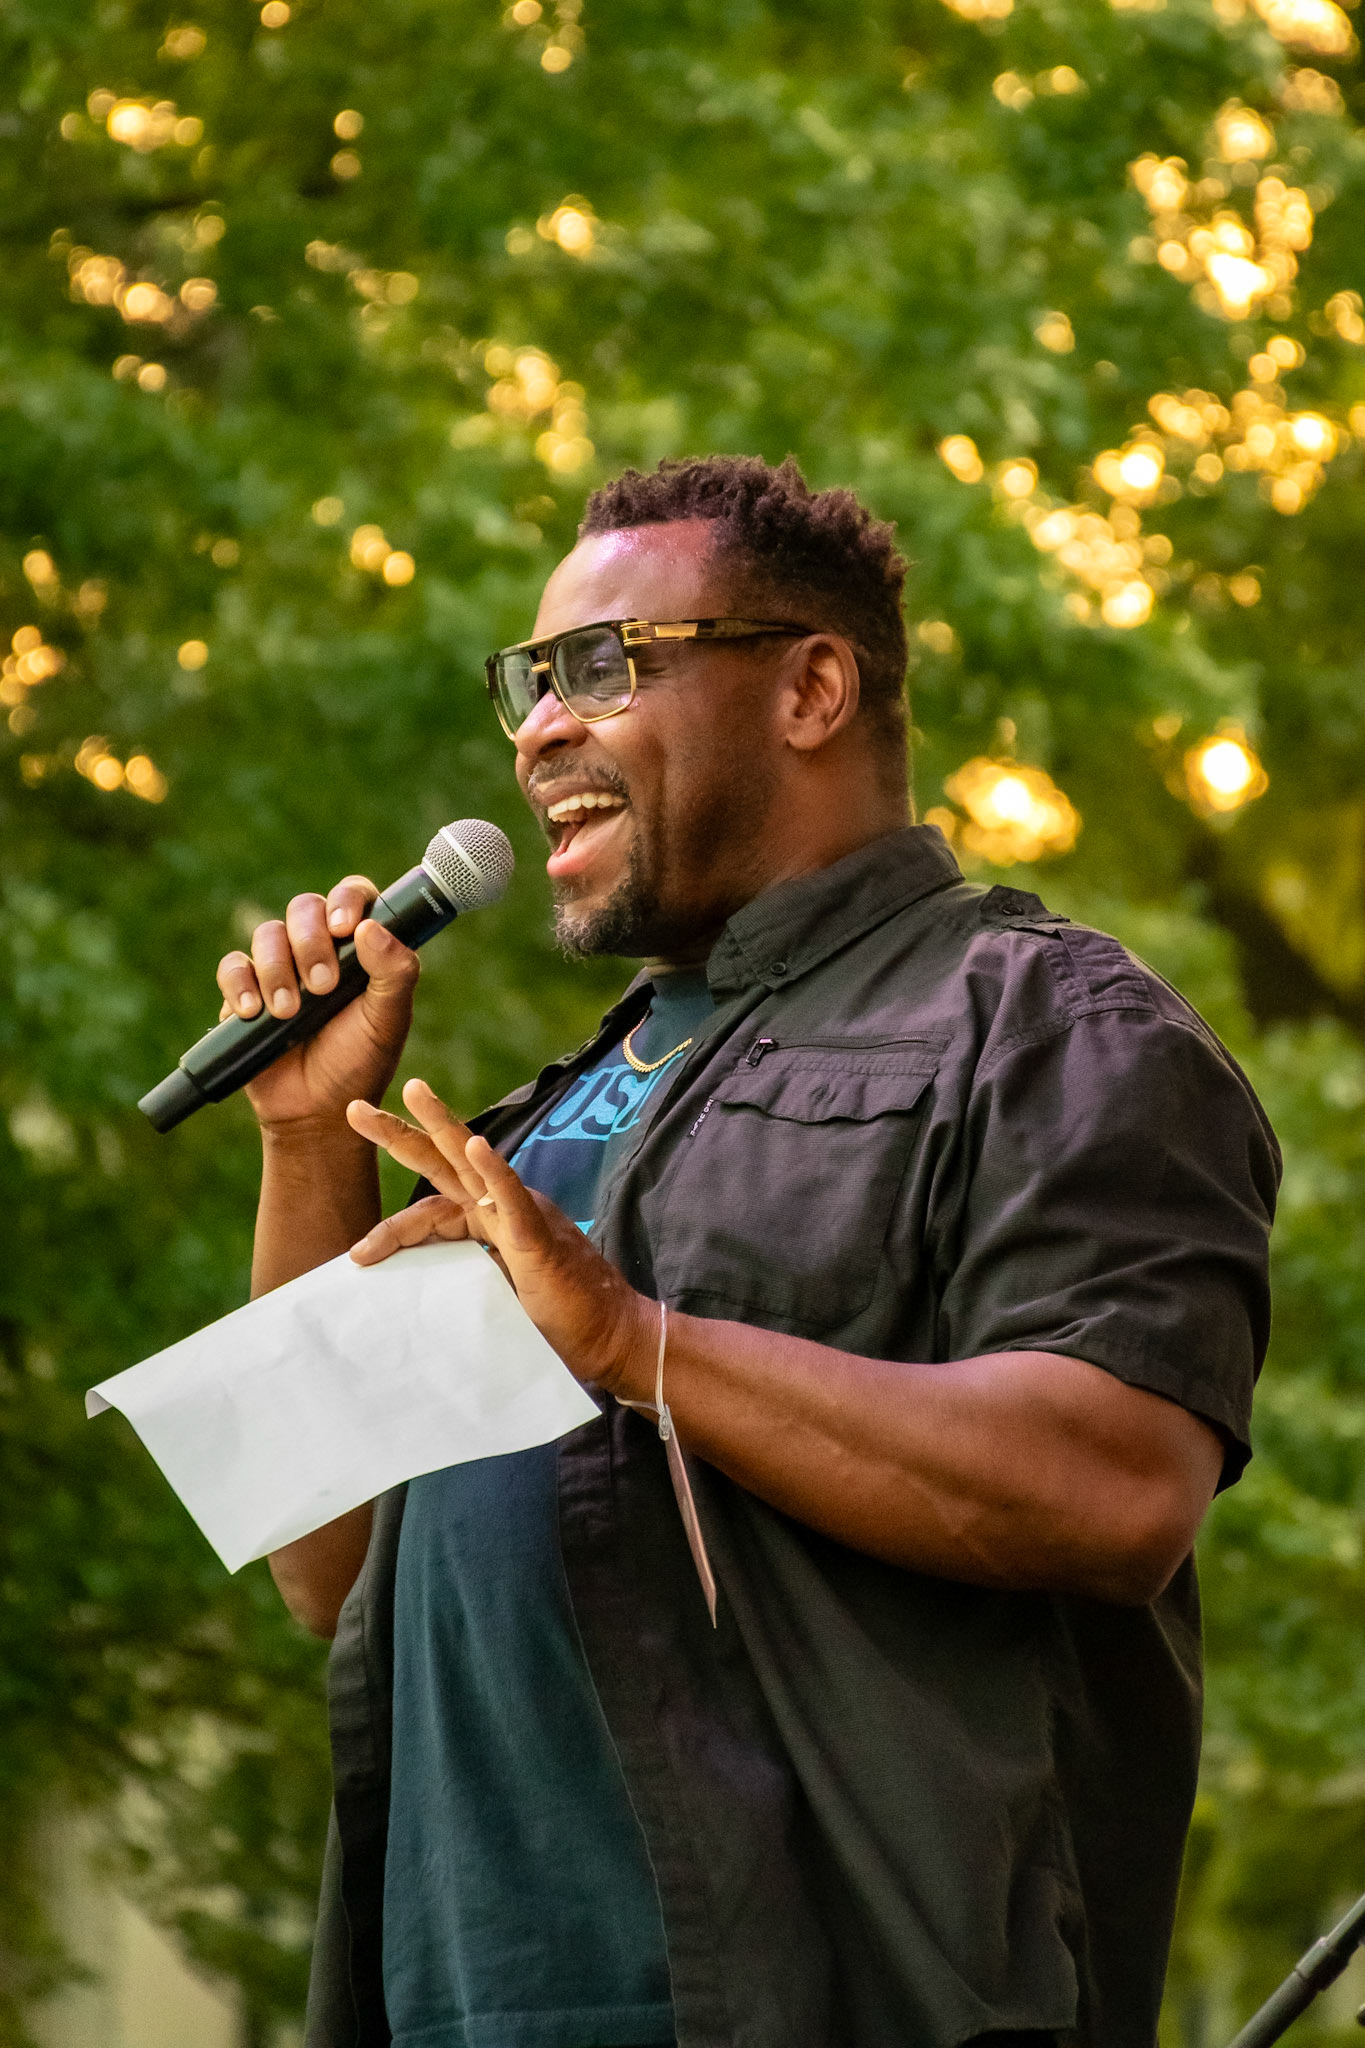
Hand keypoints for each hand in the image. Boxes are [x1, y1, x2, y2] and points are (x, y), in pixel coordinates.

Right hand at [215, 876, 419, 1135]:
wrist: (316, 1112)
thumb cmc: (359, 1062)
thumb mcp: (388, 1021)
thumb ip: (395, 973)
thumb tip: (371, 928)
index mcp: (359, 947)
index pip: (353, 896)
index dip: (346, 900)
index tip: (346, 928)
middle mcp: (319, 949)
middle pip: (304, 908)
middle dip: (310, 942)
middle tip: (322, 986)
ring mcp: (280, 967)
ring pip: (268, 934)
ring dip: (277, 968)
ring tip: (289, 1011)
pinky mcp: (245, 991)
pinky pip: (233, 966)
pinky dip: (240, 984)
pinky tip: (252, 1012)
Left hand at [346, 1078, 655, 1395]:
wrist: (612, 1338)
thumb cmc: (557, 1324)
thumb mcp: (491, 1299)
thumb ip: (460, 1283)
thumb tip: (410, 1298)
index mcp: (491, 1222)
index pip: (432, 1209)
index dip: (392, 1229)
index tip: (357, 1256)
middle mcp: (504, 1208)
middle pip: (445, 1162)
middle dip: (401, 1132)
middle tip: (354, 1108)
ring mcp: (523, 1216)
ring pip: (476, 1162)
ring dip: (443, 1125)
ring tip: (413, 1091)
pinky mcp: (539, 1236)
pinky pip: (514, 1199)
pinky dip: (494, 1171)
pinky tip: (475, 1145)